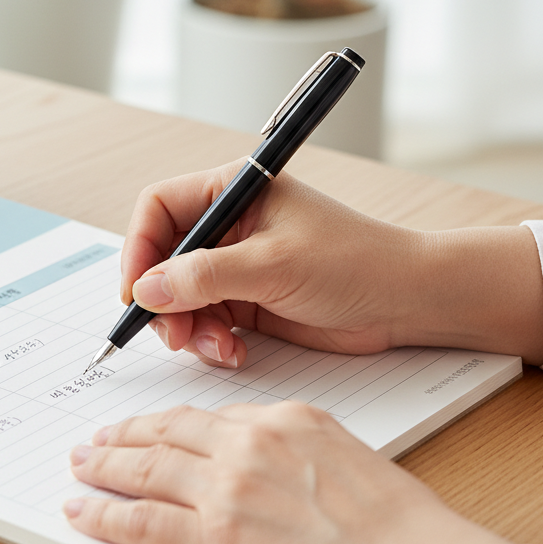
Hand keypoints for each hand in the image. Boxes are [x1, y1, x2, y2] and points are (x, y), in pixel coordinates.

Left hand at [65, 402, 509, 543]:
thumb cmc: (397, 525)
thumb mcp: (348, 454)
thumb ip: (296, 448)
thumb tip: (266, 458)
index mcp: (282, 420)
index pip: (208, 418)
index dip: (169, 423)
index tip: (151, 428)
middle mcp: (246, 445)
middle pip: (166, 433)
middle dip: (125, 435)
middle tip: (97, 438)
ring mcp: (223, 490)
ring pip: (145, 469)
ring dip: (104, 467)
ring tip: (81, 465)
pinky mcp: (210, 540)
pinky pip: (141, 522)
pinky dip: (104, 515)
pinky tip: (82, 512)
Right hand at [124, 162, 542, 366]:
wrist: (406, 302)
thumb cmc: (353, 263)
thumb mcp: (272, 265)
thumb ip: (204, 277)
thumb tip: (146, 290)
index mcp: (232, 191)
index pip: (159, 209)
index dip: (139, 248)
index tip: (136, 291)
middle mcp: (227, 225)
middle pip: (161, 258)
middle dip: (162, 300)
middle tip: (171, 334)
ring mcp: (234, 264)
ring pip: (178, 296)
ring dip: (187, 327)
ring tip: (214, 347)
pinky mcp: (245, 300)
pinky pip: (203, 321)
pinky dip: (208, 341)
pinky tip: (233, 352)